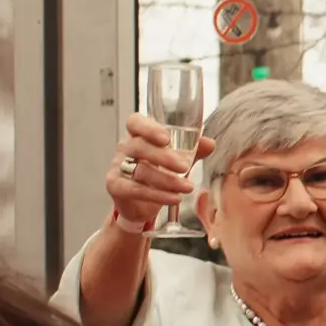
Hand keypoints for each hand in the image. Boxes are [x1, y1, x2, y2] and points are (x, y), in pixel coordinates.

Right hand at [104, 113, 202, 239]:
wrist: (141, 203)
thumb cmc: (157, 172)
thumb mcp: (177, 160)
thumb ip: (193, 150)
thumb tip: (210, 143)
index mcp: (138, 134)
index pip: (136, 122)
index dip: (149, 128)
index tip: (166, 138)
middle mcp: (125, 147)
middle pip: (139, 146)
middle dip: (164, 157)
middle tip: (185, 167)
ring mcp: (118, 166)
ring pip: (140, 170)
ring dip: (167, 180)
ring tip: (187, 187)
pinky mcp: (116, 186)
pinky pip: (135, 189)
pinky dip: (157, 195)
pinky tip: (174, 198)